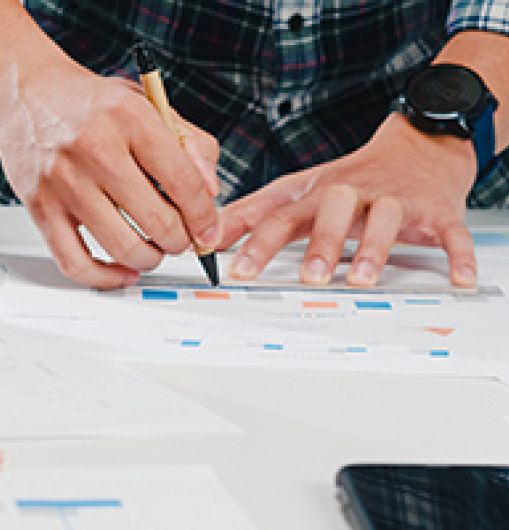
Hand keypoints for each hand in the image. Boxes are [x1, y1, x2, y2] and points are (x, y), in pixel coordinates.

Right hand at [0, 64, 220, 288]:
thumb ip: (189, 143)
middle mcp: (95, 148)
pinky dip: (105, 278)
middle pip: (157, 221)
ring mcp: (64, 181)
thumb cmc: (89, 102)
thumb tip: (210, 193)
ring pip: (122, 247)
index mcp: (129, 118)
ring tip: (154, 251)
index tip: (208, 230)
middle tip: (181, 239)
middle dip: (180, 241)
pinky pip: (75, 262)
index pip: (182, 182)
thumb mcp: (148, 103)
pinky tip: (123, 271)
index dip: (204, 216)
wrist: (23, 90)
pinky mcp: (40, 206)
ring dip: (149, 259)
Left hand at [219, 113, 477, 286]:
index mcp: (317, 193)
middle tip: (308, 276)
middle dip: (321, 242)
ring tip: (362, 280)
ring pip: (385, 219)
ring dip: (374, 249)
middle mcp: (353, 193)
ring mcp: (395, 200)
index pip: (280, 214)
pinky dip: (457, 255)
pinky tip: (458, 280)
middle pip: (333, 210)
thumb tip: (209, 234)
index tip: (233, 268)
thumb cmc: (351, 178)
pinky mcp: (435, 210)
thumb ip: (255, 213)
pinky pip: (448, 232)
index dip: (256, 240)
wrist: (419, 144)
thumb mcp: (300, 189)